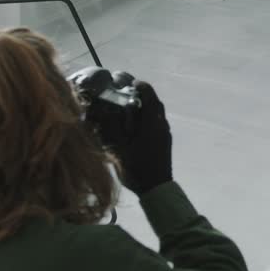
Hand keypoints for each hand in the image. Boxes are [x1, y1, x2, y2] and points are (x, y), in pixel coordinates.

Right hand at [111, 80, 172, 195]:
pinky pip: (157, 123)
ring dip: (145, 107)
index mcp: (152, 122)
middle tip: (126, 93)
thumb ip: (112, 127)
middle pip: (155, 102)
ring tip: (129, 109)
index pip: (149, 94)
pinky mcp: (165, 141)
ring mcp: (165, 133)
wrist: (156, 188)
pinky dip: (147, 118)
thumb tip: (103, 109)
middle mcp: (162, 124)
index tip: (127, 82)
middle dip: (142, 94)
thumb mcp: (119, 147)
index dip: (139, 85)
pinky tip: (135, 126)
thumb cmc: (137, 168)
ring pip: (157, 113)